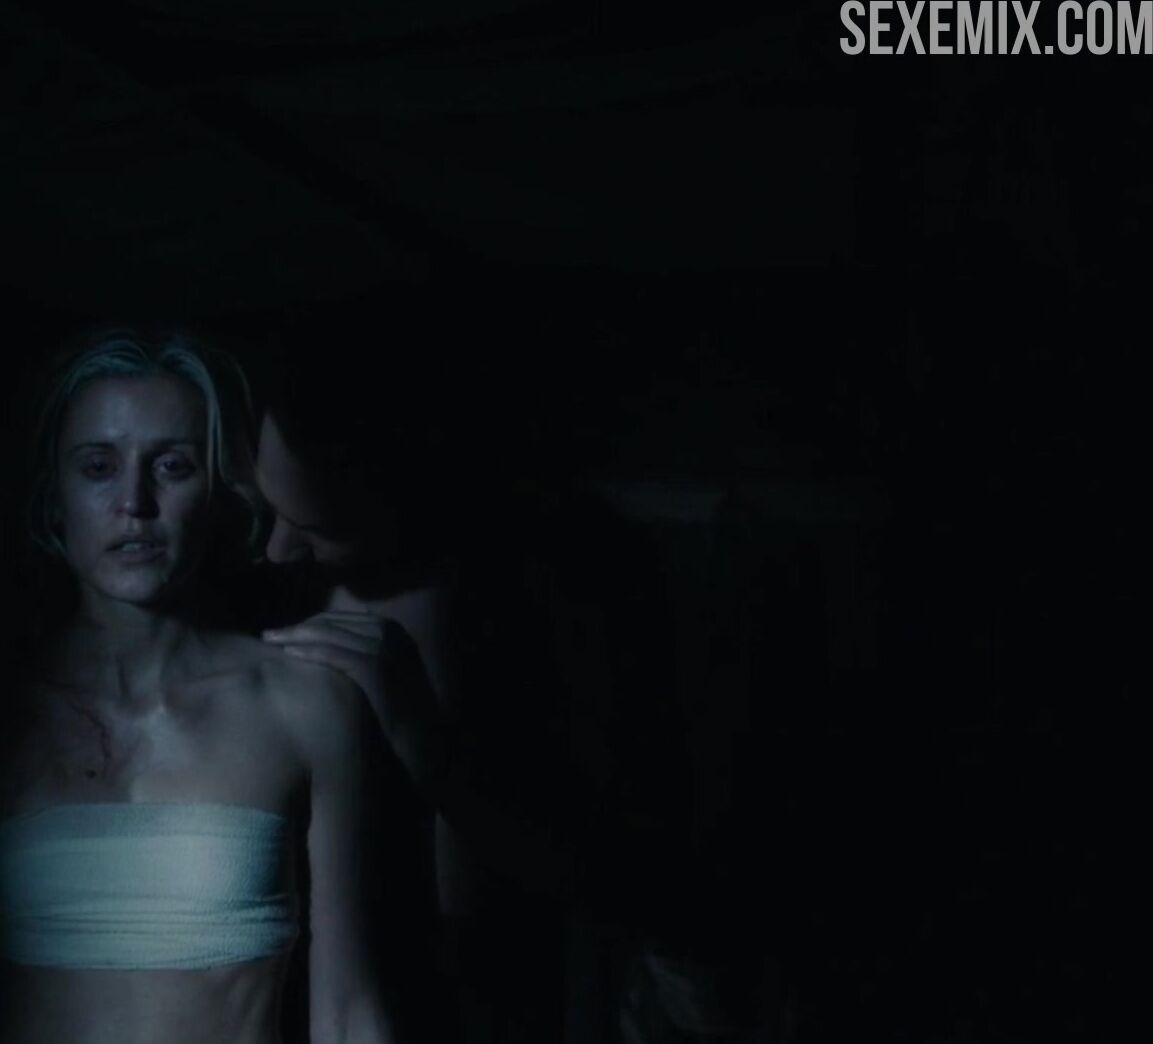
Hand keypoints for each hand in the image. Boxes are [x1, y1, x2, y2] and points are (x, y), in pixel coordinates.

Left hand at [263, 613, 444, 783]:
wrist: (421, 740)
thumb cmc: (396, 710)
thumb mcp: (382, 672)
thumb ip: (360, 653)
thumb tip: (323, 644)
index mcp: (391, 629)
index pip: (340, 618)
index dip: (308, 623)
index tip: (285, 632)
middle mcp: (390, 632)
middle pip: (332, 622)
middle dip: (298, 627)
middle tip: (268, 635)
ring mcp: (384, 648)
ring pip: (330, 634)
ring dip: (297, 635)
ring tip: (271, 641)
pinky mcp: (376, 668)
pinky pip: (335, 654)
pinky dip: (310, 651)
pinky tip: (289, 654)